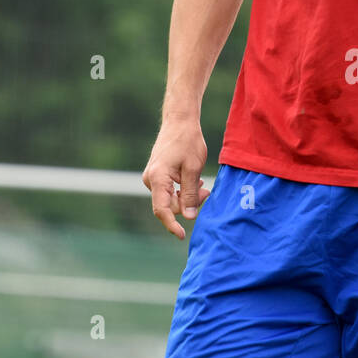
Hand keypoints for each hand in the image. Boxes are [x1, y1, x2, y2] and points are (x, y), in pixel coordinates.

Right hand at [142, 117, 209, 239]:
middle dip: (188, 205)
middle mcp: (150, 179)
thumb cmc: (188, 141)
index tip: (182, 235)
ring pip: (170, 199)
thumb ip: (190, 193)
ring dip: (187, 197)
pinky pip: (169, 191)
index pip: (162, 209)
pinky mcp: (156, 175)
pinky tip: (194, 183)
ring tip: (203, 186)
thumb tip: (188, 217)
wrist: (179, 122)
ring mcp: (152, 177)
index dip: (172, 225)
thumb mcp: (193, 168)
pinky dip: (182, 190)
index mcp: (158, 178)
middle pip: (168, 205)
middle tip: (207, 193)